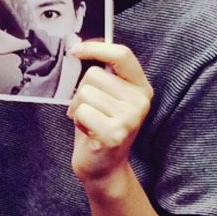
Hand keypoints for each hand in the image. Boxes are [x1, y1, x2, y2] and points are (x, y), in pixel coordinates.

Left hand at [66, 41, 153, 185]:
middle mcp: (140, 101)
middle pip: (94, 74)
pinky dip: (78, 121)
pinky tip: (89, 132)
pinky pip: (81, 111)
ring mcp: (129, 117)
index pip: (122, 55)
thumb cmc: (100, 128)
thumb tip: (80, 47)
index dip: (96, 48)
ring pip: (85, 93)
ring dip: (78, 108)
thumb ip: (103, 75)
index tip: (76, 49)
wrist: (103, 168)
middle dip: (81, 92)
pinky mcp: (114, 132)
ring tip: (90, 122)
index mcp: (140, 88)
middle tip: (90, 111)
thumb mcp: (108, 98)